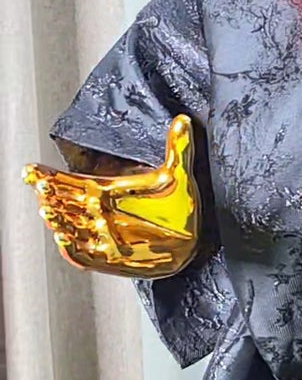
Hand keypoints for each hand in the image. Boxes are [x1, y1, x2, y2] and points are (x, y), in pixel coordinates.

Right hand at [24, 115, 200, 278]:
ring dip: (58, 221)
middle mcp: (100, 213)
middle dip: (51, 196)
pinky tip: (62, 239)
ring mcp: (103, 237)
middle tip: (42, 188)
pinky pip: (84, 255)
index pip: (71, 182)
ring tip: (48, 211)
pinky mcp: (109, 259)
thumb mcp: (179, 176)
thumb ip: (178, 148)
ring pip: (70, 228)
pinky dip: (72, 249)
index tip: (32, 170)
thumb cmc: (180, 210)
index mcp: (107, 191)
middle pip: (66, 203)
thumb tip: (183, 120)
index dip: (51, 176)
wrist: (191, 243)